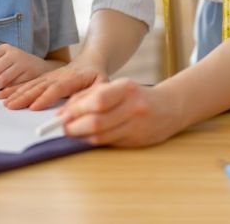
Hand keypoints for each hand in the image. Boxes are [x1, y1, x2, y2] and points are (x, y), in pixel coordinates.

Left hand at [0, 44, 60, 90]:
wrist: (40, 68)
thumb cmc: (16, 66)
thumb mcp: (4, 58)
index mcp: (5, 48)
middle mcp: (14, 54)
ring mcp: (23, 64)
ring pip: (2, 79)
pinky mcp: (29, 75)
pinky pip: (13, 86)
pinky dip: (6, 90)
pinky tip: (6, 89)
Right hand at [0, 58, 106, 109]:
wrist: (90, 61)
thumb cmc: (97, 76)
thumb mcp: (102, 85)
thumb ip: (92, 95)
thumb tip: (75, 108)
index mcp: (72, 79)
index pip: (57, 88)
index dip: (45, 98)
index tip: (33, 107)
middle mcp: (56, 76)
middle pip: (38, 87)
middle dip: (23, 97)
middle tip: (10, 106)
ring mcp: (48, 77)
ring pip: (30, 85)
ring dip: (15, 93)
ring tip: (2, 101)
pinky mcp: (42, 79)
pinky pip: (27, 84)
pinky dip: (14, 89)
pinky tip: (2, 94)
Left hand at [57, 78, 182, 146]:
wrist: (169, 107)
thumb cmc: (135, 95)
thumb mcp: (116, 86)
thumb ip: (90, 95)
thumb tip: (63, 112)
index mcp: (126, 89)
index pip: (97, 101)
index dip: (75, 110)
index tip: (60, 115)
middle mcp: (133, 108)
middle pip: (97, 123)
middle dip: (74, 127)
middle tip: (61, 128)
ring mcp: (136, 126)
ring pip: (101, 137)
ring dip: (81, 137)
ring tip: (71, 133)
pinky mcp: (136, 142)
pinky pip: (108, 143)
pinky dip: (93, 141)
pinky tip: (87, 136)